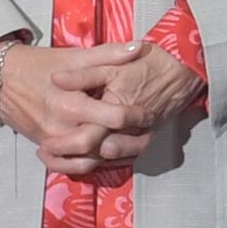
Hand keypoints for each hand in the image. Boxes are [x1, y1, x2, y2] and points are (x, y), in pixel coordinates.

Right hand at [0, 40, 191, 173]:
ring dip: (112, 158)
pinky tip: (106, 157)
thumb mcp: (74, 55)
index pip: (109, 117)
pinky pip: (70, 166)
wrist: (0, 78)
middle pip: (100, 145)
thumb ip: (108, 54)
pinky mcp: (45, 147)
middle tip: (147, 135)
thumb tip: (138, 48)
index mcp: (70, 102)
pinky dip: (90, 165)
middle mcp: (60, 127)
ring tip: (133, 148)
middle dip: (127, 144)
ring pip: (87, 160)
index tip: (149, 112)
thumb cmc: (41, 64)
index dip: (133, 116)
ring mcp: (52, 141)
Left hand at [49, 39, 204, 155]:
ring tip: (58, 160)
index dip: (62, 146)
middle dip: (67, 160)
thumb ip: (83, 74)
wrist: (183, 69)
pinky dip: (100, 163)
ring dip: (79, 164)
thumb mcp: (111, 63)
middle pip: (92, 156)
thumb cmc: (148, 63)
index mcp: (114, 111)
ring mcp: (136, 139)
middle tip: (46, 154)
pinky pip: (119, 160)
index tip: (44, 145)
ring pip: (105, 162)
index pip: (84, 139)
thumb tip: (55, 79)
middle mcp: (125, 131)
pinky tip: (85, 158)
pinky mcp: (143, 141)